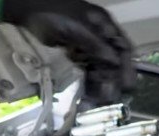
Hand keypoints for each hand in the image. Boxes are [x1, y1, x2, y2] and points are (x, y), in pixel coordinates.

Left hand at [0, 0, 135, 104]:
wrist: (30, 11)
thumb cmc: (55, 14)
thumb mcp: (78, 29)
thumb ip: (96, 45)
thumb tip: (115, 61)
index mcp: (105, 26)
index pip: (123, 48)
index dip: (127, 66)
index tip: (129, 84)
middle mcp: (99, 37)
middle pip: (112, 62)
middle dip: (113, 80)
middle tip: (110, 97)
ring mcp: (86, 47)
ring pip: (99, 69)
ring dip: (100, 85)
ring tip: (98, 100)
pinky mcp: (74, 55)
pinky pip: (85, 71)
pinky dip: (87, 84)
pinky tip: (87, 96)